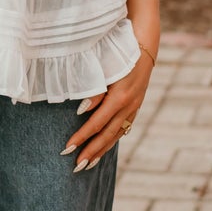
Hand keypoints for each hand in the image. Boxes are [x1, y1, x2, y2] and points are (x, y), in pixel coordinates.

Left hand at [63, 47, 155, 171]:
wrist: (144, 43)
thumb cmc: (118, 52)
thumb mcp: (105, 68)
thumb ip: (94, 90)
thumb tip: (81, 111)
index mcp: (120, 97)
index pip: (96, 124)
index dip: (81, 137)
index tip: (67, 148)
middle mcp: (129, 105)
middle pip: (107, 135)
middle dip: (91, 152)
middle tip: (76, 167)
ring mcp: (135, 106)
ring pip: (117, 134)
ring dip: (102, 150)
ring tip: (88, 165)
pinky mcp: (136, 105)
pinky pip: (124, 127)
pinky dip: (113, 139)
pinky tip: (105, 147)